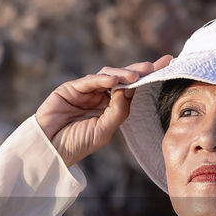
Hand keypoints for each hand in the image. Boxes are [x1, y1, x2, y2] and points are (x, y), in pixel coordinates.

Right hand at [35, 55, 172, 166]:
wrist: (49, 150)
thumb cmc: (76, 144)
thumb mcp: (104, 131)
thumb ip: (118, 110)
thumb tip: (129, 88)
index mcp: (109, 108)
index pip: (131, 89)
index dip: (147, 77)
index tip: (166, 65)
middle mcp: (99, 97)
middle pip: (122, 78)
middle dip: (139, 70)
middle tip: (155, 65)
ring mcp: (85, 91)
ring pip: (107, 75)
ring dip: (122, 74)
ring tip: (135, 77)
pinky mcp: (70, 89)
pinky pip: (89, 81)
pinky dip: (102, 79)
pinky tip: (114, 80)